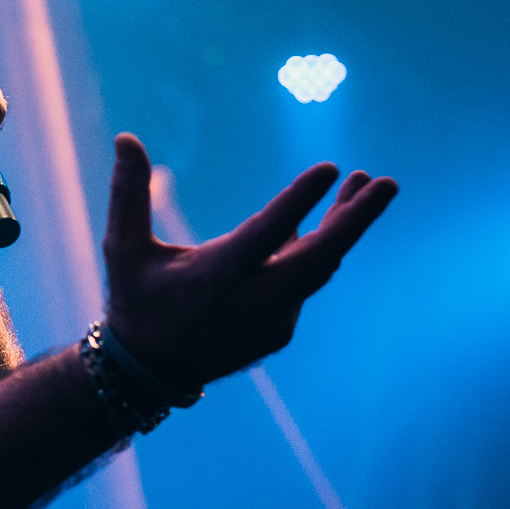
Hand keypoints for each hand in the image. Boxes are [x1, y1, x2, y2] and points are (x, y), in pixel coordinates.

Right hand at [103, 134, 396, 388]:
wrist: (150, 371)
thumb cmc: (136, 299)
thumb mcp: (123, 248)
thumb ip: (128, 194)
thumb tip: (126, 137)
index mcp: (217, 274)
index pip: (269, 231)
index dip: (300, 200)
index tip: (331, 168)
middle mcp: (253, 300)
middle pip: (321, 257)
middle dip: (358, 218)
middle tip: (387, 182)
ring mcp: (273, 320)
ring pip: (320, 268)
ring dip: (344, 227)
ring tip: (365, 186)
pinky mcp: (281, 332)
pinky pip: (305, 284)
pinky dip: (314, 254)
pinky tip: (315, 228)